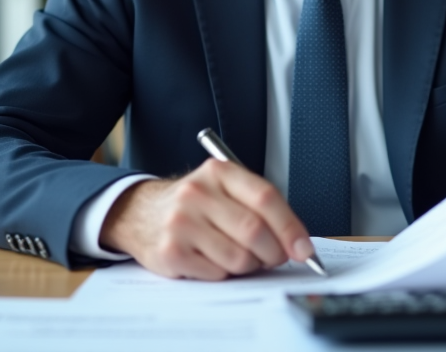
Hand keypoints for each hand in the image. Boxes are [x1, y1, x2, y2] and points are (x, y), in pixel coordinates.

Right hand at [100, 159, 316, 279]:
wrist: (141, 213)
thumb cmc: (196, 206)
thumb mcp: (224, 190)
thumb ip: (259, 209)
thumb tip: (297, 245)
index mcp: (219, 172)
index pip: (266, 197)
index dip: (290, 227)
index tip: (304, 249)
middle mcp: (197, 193)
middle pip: (254, 231)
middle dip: (273, 252)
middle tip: (275, 259)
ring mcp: (181, 222)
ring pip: (239, 258)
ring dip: (248, 266)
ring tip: (238, 257)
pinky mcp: (171, 252)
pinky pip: (217, 274)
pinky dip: (224, 274)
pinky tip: (213, 261)